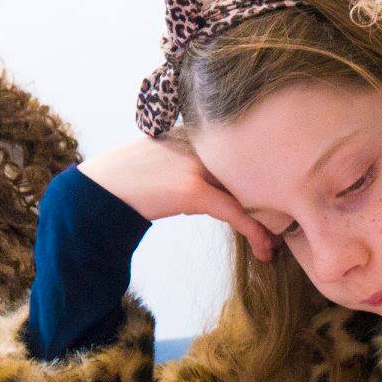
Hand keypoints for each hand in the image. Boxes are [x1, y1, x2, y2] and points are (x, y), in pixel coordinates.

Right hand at [78, 136, 275, 260]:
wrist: (96, 191)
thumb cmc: (131, 180)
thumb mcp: (169, 162)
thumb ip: (198, 164)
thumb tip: (225, 185)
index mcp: (200, 134)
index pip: (244, 157)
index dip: (264, 184)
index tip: (276, 203)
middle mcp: (203, 144)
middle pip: (252, 174)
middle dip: (271, 202)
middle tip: (284, 226)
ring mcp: (198, 165)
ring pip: (248, 194)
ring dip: (265, 222)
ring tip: (274, 245)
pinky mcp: (193, 189)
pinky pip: (234, 212)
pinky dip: (253, 230)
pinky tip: (263, 247)